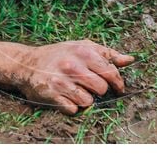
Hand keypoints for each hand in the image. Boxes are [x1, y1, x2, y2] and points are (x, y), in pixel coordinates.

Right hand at [19, 40, 135, 114]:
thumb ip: (107, 53)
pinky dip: (72, 107)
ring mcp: (61, 81)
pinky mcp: (51, 95)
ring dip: (85, 99)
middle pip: (101, 88)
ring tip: (76, 91)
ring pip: (88, 101)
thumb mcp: (82, 46)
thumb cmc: (59, 54)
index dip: (118, 82)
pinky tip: (66, 97)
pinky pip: (73, 110)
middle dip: (99, 90)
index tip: (119, 88)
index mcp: (83, 51)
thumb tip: (130, 60)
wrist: (26, 63)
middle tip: (90, 86)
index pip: (111, 72)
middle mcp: (72, 66)